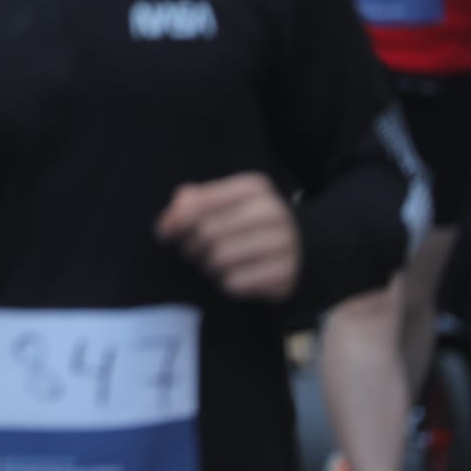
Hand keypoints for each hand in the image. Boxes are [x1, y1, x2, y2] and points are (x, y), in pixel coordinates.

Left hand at [156, 173, 300, 300]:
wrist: (305, 247)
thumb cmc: (250, 222)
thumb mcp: (227, 201)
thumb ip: (193, 202)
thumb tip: (169, 222)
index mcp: (254, 188)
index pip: (201, 203)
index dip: (176, 220)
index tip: (164, 233)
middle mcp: (272, 212)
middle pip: (207, 233)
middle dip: (191, 246)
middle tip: (192, 251)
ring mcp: (283, 244)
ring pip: (219, 259)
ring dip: (207, 266)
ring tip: (212, 263)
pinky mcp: (285, 275)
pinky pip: (234, 283)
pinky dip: (225, 282)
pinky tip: (233, 276)